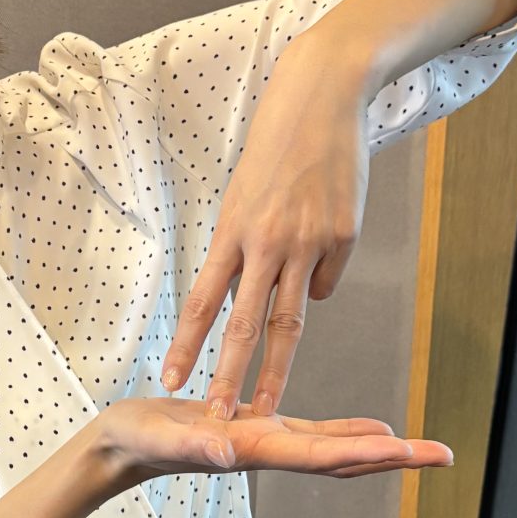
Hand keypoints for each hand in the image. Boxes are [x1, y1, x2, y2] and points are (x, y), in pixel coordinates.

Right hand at [96, 396, 452, 491]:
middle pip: (342, 458)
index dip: (367, 452)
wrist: (120, 448)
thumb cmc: (136, 440)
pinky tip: (372, 433)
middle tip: (444, 455)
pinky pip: (314, 436)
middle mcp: (269, 450)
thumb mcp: (160, 438)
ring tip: (420, 448)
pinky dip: (349, 435)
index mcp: (253, 448)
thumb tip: (226, 454)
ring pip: (334, 450)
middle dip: (394, 458)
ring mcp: (266, 444)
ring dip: (379, 451)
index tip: (410, 452)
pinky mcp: (257, 432)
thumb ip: (191, 445)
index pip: (320, 454)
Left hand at [160, 35, 370, 418]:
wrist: (323, 96)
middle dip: (231, 378)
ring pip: (290, 322)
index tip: (171, 381)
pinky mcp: (344, 238)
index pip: (203, 300)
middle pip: (246, 325)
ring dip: (276, 373)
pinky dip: (319, 281)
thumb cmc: (277, 147)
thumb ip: (247, 251)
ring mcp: (309, 242)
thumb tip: (268, 300)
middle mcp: (268, 242)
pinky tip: (321, 247)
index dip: (188, 344)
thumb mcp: (245, 196)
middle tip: (219, 421)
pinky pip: (326, 282)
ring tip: (268, 412)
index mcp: (233, 230)